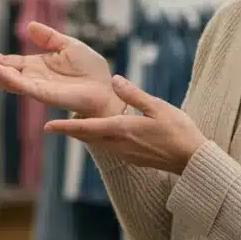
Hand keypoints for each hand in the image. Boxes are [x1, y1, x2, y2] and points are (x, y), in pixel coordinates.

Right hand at [0, 22, 124, 117]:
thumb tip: (29, 26)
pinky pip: (19, 85)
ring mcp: (35, 87)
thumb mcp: (68, 45)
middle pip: (0, 72)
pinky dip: (5, 76)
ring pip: (5, 80)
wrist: (106, 88)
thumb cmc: (91, 70)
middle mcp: (31, 78)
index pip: (6, 62)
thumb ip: (48, 37)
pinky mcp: (42, 94)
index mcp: (35, 67)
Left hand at [44, 76, 206, 174]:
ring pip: (96, 143)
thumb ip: (134, 93)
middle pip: (87, 138)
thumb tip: (114, 79)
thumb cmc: (179, 131)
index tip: (48, 126)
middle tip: (52, 126)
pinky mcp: (132, 158)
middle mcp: (119, 144)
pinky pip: (107, 147)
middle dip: (69, 131)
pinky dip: (97, 139)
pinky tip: (98, 133)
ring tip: (69, 127)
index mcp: (123, 129)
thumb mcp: (158, 106)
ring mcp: (125, 154)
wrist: (192, 159)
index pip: (87, 128)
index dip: (65, 127)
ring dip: (82, 135)